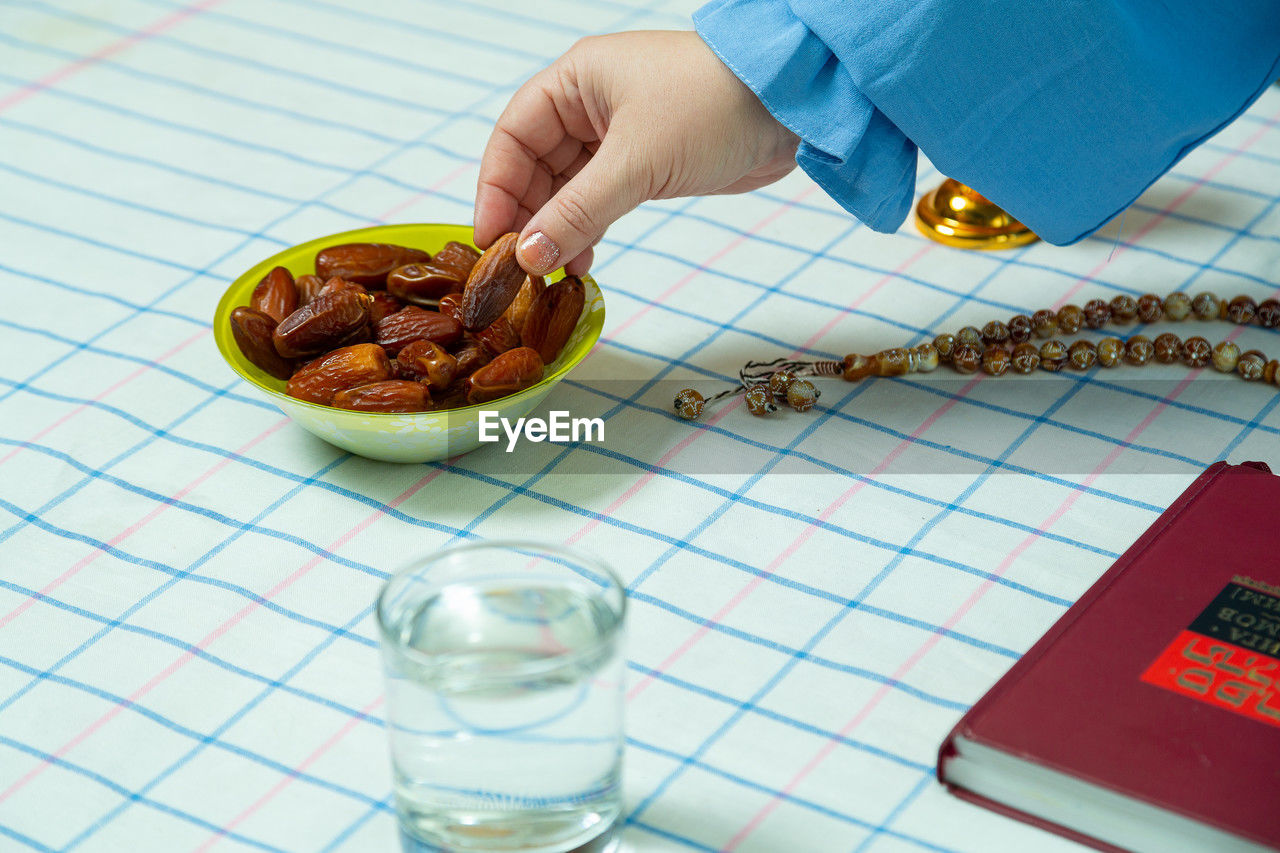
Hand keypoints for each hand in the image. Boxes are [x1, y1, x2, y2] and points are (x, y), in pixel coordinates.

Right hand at [473, 30, 798, 275]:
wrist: (790, 105)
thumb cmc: (712, 107)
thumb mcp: (636, 163)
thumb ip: (577, 213)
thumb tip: (528, 256)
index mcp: (576, 81)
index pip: (512, 137)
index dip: (496, 189)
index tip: (490, 241)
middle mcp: (590, 104)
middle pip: (535, 166)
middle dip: (527, 217)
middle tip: (521, 268)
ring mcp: (619, 134)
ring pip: (567, 188)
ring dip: (558, 230)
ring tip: (552, 274)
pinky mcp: (646, 162)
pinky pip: (599, 199)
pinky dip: (588, 229)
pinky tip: (583, 263)